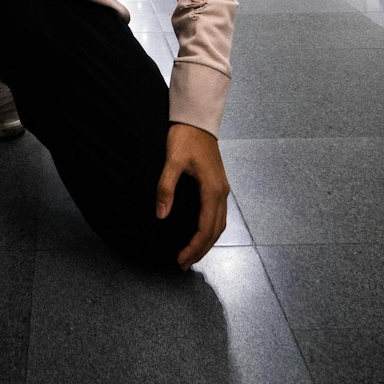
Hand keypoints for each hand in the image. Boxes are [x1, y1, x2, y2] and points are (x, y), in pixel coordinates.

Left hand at [156, 123, 228, 270]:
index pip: (206, 228)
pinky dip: (210, 229)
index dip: (194, 246)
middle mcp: (221, 192)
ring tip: (192, 254)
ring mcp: (222, 188)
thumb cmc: (185, 138)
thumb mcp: (172, 161)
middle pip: (216, 230)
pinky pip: (218, 214)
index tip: (180, 259)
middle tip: (183, 264)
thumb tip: (161, 215)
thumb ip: (166, 187)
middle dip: (201, 250)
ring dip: (207, 241)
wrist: (198, 120)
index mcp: (212, 189)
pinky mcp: (219, 184)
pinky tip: (200, 232)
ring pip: (220, 224)